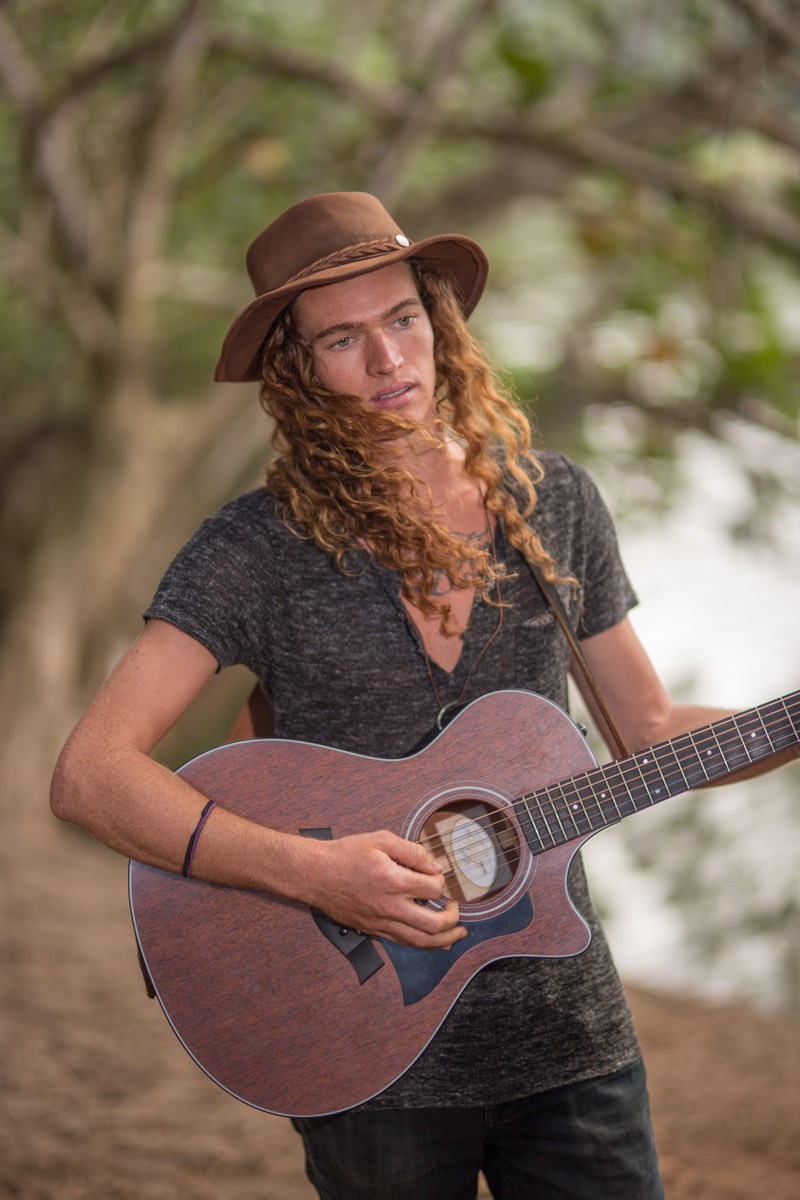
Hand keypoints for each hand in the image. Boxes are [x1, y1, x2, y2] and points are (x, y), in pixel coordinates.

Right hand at [296, 829, 465, 949]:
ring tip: (457, 933)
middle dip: (452, 918)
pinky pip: (404, 943)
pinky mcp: (373, 930)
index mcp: (393, 881)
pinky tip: (435, 940)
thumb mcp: (380, 839)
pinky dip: (424, 944)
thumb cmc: (345, 855)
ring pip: (421, 941)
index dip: (441, 881)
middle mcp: (390, 907)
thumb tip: (434, 865)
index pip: (433, 888)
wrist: (315, 874)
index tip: (437, 874)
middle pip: (434, 924)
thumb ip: (411, 851)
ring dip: (444, 939)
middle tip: (456, 908)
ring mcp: (381, 923)